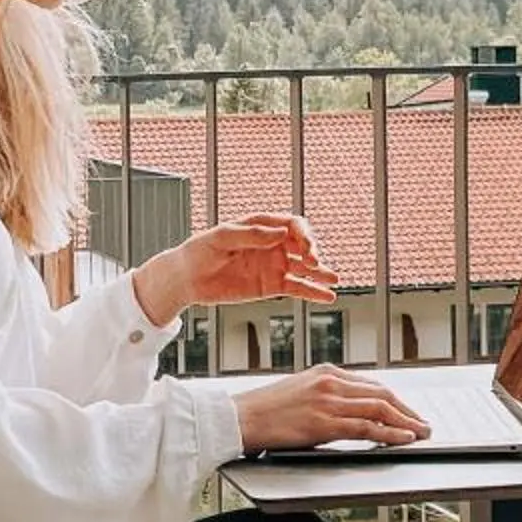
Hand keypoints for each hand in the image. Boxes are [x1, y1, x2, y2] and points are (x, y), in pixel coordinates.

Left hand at [135, 216, 336, 325]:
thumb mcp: (221, 238)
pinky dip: (313, 292)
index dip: (303, 233)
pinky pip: (297, 288)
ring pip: (304, 268)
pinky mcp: (271, 286)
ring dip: (320, 273)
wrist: (188, 278)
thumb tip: (280, 233)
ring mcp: (274, 266)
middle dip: (312, 252)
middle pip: (303, 245)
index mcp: (261, 226)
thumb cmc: (200, 251)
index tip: (304, 246)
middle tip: (314, 262)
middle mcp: (272, 244)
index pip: (292, 224)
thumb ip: (251, 234)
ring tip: (333, 280)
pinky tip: (327, 296)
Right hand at [232, 367, 431, 454]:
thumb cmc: (264, 409)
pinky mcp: (324, 423)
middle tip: (423, 423)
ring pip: (379, 409)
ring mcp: (328, 401)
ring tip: (420, 432)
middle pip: (382, 394)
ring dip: (405, 422)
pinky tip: (402, 438)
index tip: (408, 411)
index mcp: (326, 371)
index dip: (395, 399)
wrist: (239, 417)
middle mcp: (331, 382)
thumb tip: (350, 411)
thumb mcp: (300, 391)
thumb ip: (326, 395)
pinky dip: (389, 433)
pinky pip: (366, 428)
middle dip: (407, 410)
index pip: (371, 384)